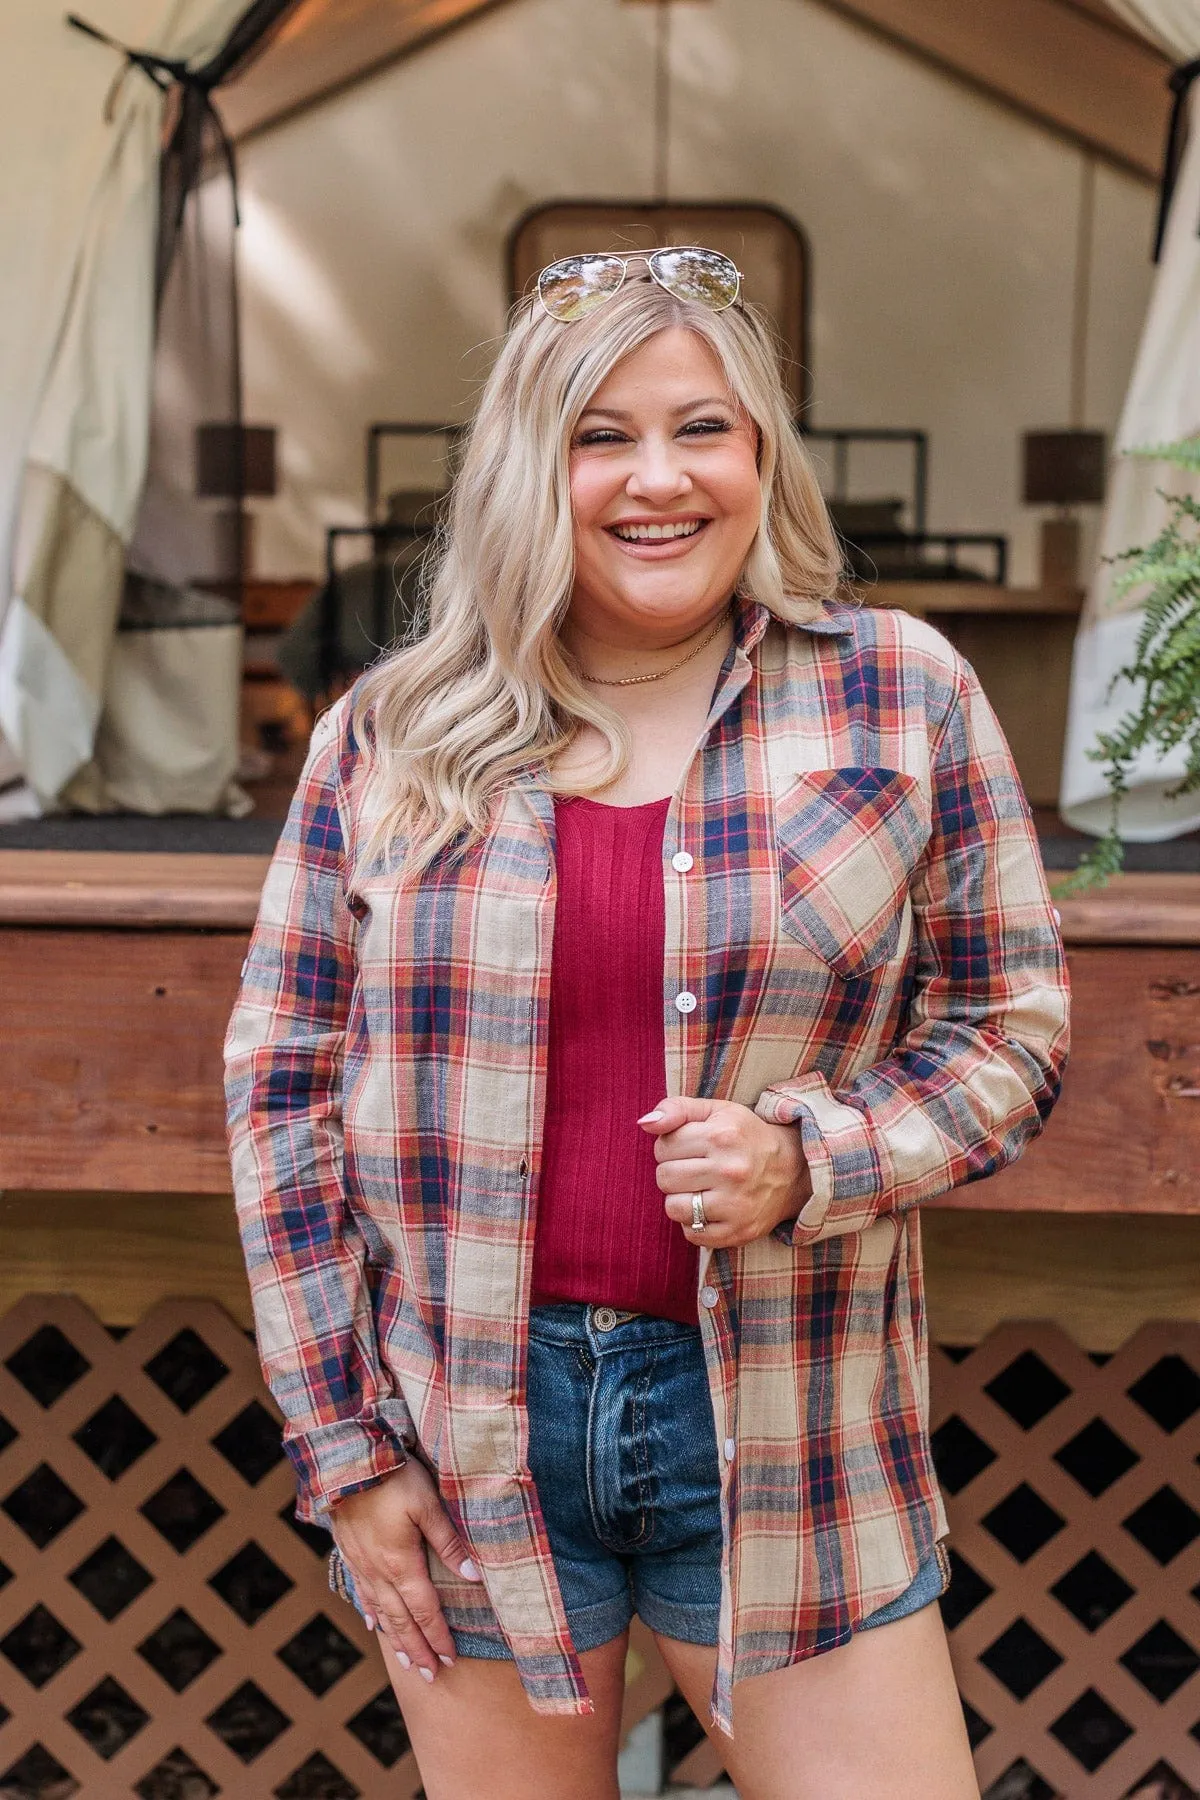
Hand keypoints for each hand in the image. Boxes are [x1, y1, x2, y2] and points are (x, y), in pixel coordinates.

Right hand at [330, 1459, 482, 1679]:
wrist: (347, 1462)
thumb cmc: (393, 1478)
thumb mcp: (429, 1504)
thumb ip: (450, 1542)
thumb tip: (475, 1577)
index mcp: (401, 1564)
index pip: (424, 1611)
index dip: (438, 1637)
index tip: (450, 1659)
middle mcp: (379, 1572)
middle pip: (401, 1621)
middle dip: (418, 1650)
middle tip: (431, 1675)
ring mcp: (361, 1564)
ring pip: (380, 1612)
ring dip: (395, 1640)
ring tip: (407, 1662)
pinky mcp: (350, 1553)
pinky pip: (361, 1592)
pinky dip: (370, 1613)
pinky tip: (373, 1624)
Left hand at [639, 1095, 810, 1247]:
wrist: (792, 1170)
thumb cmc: (744, 1137)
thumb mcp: (716, 1111)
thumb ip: (676, 1109)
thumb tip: (644, 1123)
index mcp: (722, 1136)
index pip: (663, 1146)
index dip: (670, 1146)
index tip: (689, 1147)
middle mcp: (730, 1171)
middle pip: (664, 1177)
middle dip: (673, 1172)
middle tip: (695, 1168)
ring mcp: (735, 1205)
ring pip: (673, 1207)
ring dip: (681, 1199)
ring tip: (700, 1189)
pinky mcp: (738, 1232)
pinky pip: (691, 1234)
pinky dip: (694, 1223)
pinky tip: (710, 1207)